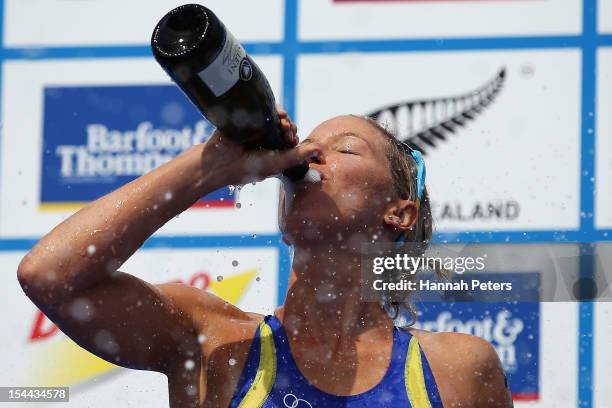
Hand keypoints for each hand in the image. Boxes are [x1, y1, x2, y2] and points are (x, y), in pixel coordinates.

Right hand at [199, 105, 319, 188]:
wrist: (220, 161)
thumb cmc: (248, 167)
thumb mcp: (277, 163)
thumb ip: (298, 156)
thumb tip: (321, 150)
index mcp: (275, 151)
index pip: (292, 140)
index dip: (296, 138)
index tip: (293, 140)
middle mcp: (268, 139)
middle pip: (286, 127)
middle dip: (290, 127)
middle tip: (287, 131)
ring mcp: (257, 127)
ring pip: (277, 117)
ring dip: (284, 118)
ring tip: (283, 121)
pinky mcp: (249, 117)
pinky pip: (265, 107)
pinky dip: (275, 108)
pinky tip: (278, 113)